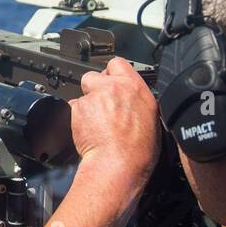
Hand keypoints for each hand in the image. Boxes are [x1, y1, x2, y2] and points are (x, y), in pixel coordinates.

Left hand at [71, 57, 161, 182]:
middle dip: (94, 87)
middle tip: (101, 105)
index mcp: (135, 88)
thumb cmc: (138, 149)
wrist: (118, 163)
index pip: (117, 63)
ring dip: (87, 104)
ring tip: (95, 122)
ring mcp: (95, 96)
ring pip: (83, 93)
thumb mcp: (152, 119)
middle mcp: (114, 88)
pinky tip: (88, 129)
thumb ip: (137, 101)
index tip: (111, 81)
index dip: (111, 72)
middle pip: (94, 75)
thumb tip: (133, 101)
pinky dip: (78, 117)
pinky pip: (74, 107)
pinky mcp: (78, 108)